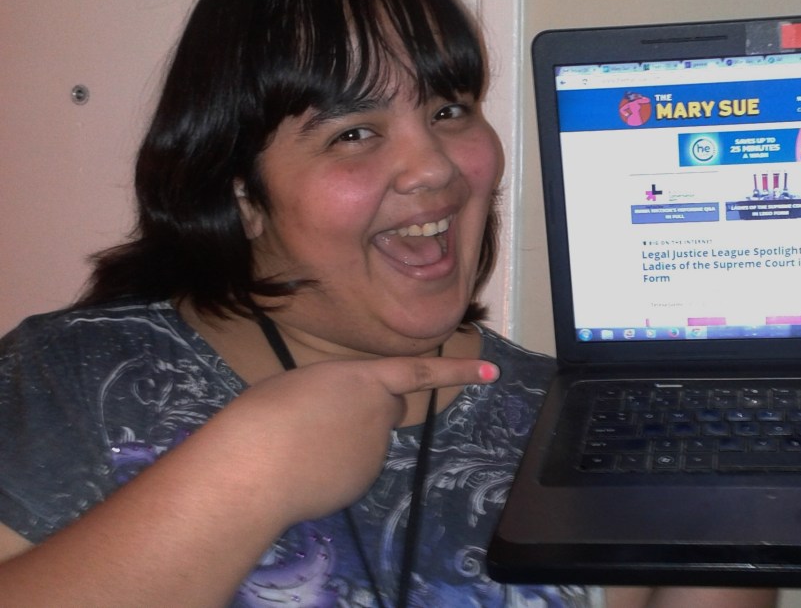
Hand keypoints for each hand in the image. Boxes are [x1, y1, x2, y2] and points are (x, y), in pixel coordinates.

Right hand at [201, 354, 498, 525]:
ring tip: (300, 446)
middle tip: (321, 418)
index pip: (421, 371)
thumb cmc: (265, 415)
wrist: (255, 470)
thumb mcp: (301, 384)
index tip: (492, 373)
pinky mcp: (363, 481)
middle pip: (388, 409)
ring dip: (345, 441)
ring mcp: (375, 451)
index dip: (457, 371)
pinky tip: (305, 470)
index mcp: (365, 378)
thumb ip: (335, 392)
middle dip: (370, 411)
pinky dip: (334, 468)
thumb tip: (337, 414)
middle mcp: (381, 413)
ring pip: (366, 441)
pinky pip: (352, 469)